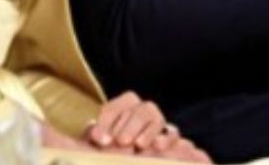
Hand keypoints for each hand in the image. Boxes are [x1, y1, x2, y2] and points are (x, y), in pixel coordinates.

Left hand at [82, 92, 209, 157]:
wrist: (120, 160)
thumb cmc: (107, 152)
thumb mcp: (99, 145)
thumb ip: (96, 136)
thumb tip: (96, 136)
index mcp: (118, 112)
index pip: (114, 108)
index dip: (107, 121)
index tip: (100, 141)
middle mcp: (139, 112)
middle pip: (138, 109)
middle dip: (130, 125)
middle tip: (121, 142)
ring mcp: (156, 123)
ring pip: (155, 116)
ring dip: (147, 129)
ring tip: (138, 145)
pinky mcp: (169, 137)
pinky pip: (172, 132)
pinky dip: (167, 137)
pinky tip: (158, 146)